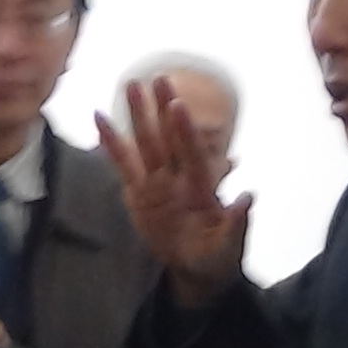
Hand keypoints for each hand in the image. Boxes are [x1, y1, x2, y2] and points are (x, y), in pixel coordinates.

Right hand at [96, 77, 252, 307]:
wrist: (197, 270)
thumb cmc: (218, 257)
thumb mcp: (230, 245)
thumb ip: (237, 223)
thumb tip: (248, 197)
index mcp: (201, 185)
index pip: (192, 152)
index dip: (184, 130)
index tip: (177, 104)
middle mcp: (178, 176)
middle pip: (168, 137)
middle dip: (161, 108)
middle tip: (156, 77)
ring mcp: (157, 182)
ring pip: (145, 143)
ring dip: (137, 115)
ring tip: (129, 85)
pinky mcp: (138, 192)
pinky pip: (122, 164)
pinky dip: (111, 143)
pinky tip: (99, 119)